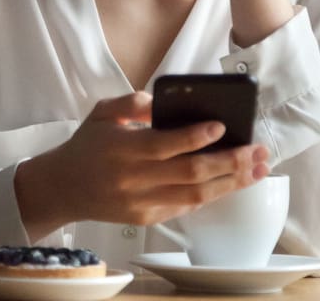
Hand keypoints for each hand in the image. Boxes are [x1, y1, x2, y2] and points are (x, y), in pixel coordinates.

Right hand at [15, 93, 269, 238]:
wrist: (62, 188)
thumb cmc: (86, 145)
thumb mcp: (102, 113)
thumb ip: (130, 103)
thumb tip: (161, 101)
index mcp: (123, 149)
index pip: (166, 144)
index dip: (196, 137)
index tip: (221, 126)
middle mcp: (134, 179)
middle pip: (191, 172)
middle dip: (230, 161)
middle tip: (257, 150)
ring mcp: (142, 202)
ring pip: (196, 195)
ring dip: (231, 182)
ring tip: (257, 170)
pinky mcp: (147, 218)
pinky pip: (186, 207)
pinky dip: (211, 194)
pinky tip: (231, 182)